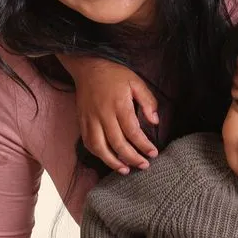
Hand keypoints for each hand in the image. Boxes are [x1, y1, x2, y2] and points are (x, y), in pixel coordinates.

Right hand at [60, 56, 158, 173]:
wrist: (88, 67)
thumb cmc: (115, 74)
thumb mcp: (136, 82)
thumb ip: (148, 102)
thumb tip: (155, 121)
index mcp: (118, 104)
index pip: (132, 131)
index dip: (143, 145)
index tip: (153, 153)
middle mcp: (103, 114)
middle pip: (117, 143)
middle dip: (132, 158)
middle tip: (144, 165)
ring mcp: (90, 119)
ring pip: (99, 147)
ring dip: (113, 161)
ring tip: (125, 170)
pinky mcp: (82, 121)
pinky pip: (88, 143)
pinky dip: (98, 154)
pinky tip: (108, 159)